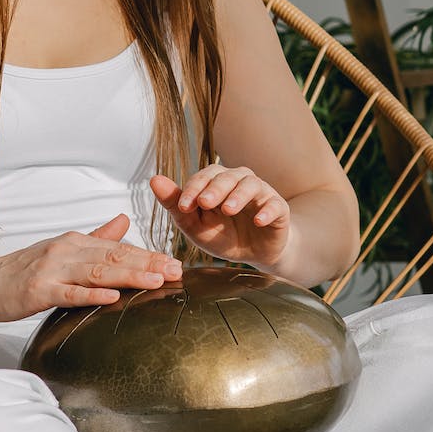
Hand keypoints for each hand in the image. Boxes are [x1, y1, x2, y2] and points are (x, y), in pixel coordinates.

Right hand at [0, 215, 181, 320]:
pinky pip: (70, 293)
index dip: (147, 255)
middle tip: (175, 270)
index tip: (174, 262)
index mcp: (75, 242)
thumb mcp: (63, 248)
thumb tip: (125, 220)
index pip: (118, 248)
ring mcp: (52, 270)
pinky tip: (113, 297)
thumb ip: (96, 237)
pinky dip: (92, 295)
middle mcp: (67, 251)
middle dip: (147, 263)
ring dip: (129, 275)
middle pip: (114, 257)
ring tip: (155, 280)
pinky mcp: (39, 291)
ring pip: (97, 272)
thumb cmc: (23, 270)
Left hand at [150, 166, 291, 271]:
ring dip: (238, 196)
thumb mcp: (196, 226)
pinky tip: (258, 220)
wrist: (254, 254)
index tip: (183, 206)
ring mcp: (260, 193)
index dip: (193, 189)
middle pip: (226, 176)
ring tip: (229, 209)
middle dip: (214, 189)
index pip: (203, 177)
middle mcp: (238, 181)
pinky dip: (267, 211)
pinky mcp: (278, 208)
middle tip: (204, 203)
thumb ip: (176, 205)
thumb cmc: (223, 236)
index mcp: (216, 182)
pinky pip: (274, 205)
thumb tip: (154, 179)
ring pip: (250, 184)